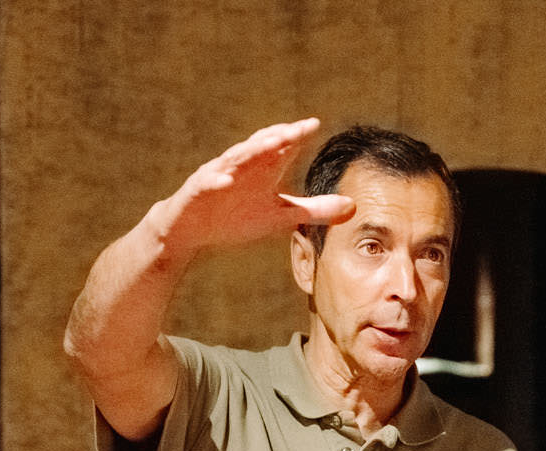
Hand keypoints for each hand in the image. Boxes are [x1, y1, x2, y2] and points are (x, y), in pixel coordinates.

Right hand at [155, 119, 355, 258]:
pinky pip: (207, 185)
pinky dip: (216, 181)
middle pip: (260, 147)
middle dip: (277, 137)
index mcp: (261, 169)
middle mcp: (241, 166)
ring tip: (269, 145)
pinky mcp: (197, 192)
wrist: (192, 230)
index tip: (313, 125)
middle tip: (296, 129)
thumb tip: (353, 206)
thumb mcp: (279, 217)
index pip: (281, 148)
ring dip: (251, 151)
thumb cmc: (236, 217)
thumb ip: (314, 210)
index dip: (296, 136)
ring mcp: (217, 176)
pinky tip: (225, 182)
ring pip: (235, 159)